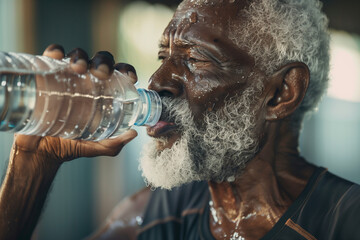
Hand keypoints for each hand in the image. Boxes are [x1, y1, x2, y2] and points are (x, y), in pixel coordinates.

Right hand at [13, 44, 137, 164]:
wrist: (40, 151)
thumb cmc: (70, 146)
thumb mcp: (95, 146)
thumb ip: (113, 144)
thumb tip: (134, 133)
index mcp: (102, 94)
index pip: (119, 75)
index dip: (127, 70)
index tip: (130, 77)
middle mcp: (86, 82)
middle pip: (99, 61)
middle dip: (104, 62)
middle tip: (102, 74)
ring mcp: (66, 77)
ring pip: (77, 55)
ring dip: (81, 56)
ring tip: (79, 68)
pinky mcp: (45, 75)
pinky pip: (50, 56)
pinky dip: (54, 51)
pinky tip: (57, 57)